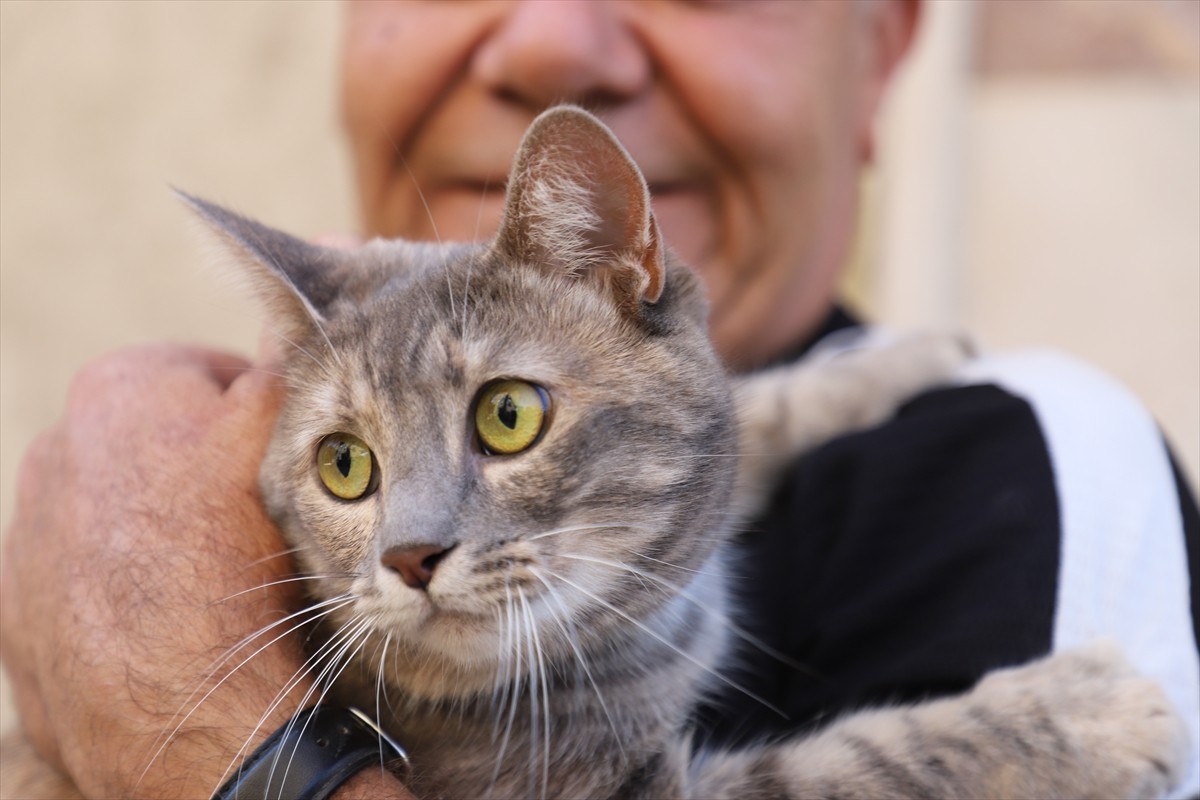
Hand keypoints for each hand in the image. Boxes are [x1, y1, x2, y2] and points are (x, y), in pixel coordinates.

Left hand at [1, 344, 315, 796]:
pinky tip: (163, 616)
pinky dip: (117, 585)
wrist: (181, 709)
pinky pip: (79, 574)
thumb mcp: (281, 449)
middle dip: (200, 468)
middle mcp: (57, 446)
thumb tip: (298, 311)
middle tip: (252, 521)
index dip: (260, 416)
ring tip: (209, 576)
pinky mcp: (14, 604)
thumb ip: (283, 372)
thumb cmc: (240, 562)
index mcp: (122, 387)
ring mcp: (28, 529)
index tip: (285, 461)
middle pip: (157, 440)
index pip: (211, 375)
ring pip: (115, 507)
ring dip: (158, 527)